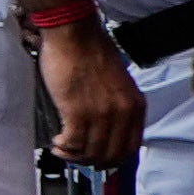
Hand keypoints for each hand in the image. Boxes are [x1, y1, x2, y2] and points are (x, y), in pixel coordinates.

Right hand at [37, 12, 146, 171]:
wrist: (74, 34)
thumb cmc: (90, 51)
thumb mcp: (118, 83)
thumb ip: (117, 106)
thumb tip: (106, 130)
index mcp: (135, 105)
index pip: (131, 146)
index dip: (113, 158)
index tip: (99, 158)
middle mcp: (123, 112)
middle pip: (111, 155)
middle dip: (91, 161)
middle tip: (76, 156)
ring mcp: (102, 114)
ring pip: (91, 152)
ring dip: (74, 155)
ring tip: (63, 148)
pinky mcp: (79, 112)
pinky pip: (73, 143)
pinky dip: (64, 147)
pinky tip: (58, 141)